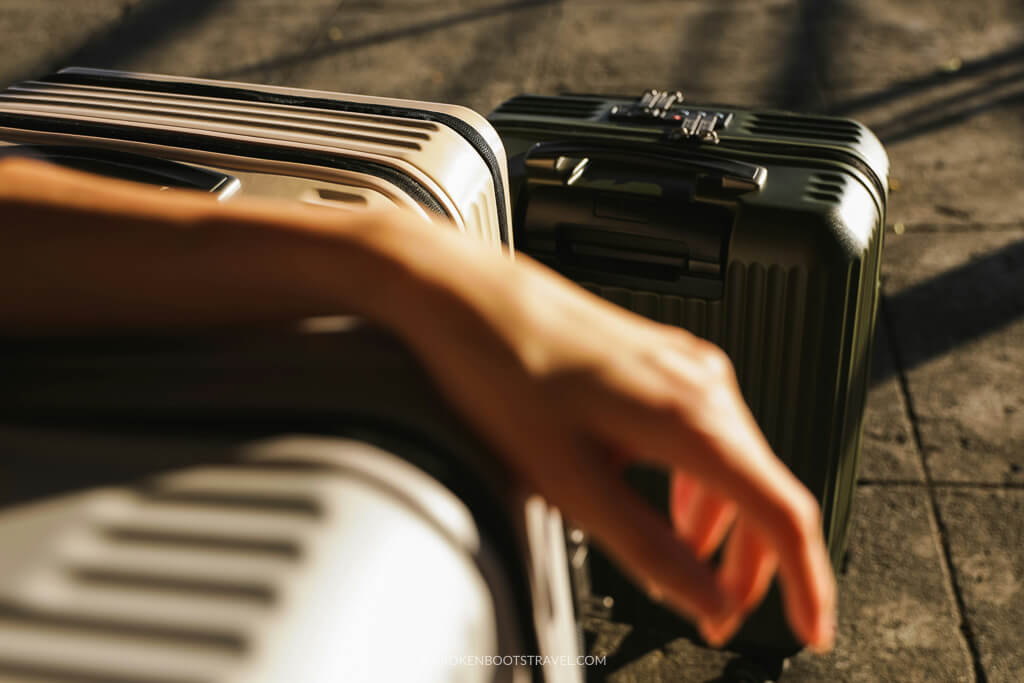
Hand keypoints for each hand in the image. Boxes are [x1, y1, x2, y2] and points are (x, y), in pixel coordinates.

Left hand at [387, 223, 835, 650]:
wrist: (471, 299)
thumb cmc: (504, 371)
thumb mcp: (572, 483)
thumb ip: (648, 550)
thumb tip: (706, 600)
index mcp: (692, 417)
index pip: (783, 512)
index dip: (806, 581)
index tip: (810, 628)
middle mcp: (704, 384)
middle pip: (765, 490)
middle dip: (752, 565)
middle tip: (721, 616)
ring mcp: (686, 367)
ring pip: (736, 463)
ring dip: (723, 527)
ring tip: (692, 570)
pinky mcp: (662, 362)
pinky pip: (707, 435)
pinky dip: (699, 486)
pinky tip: (670, 505)